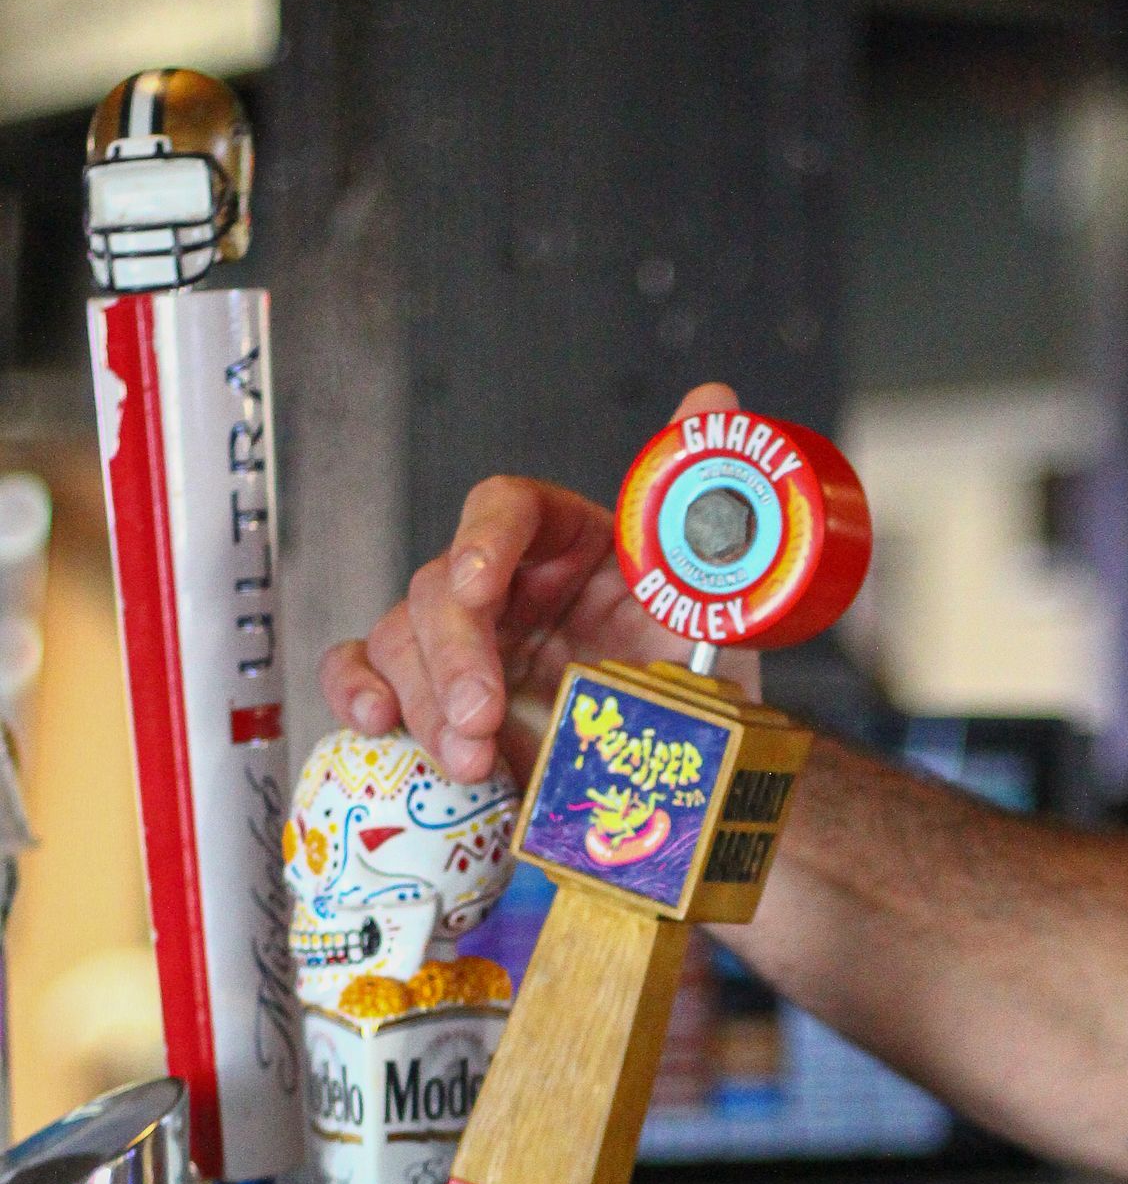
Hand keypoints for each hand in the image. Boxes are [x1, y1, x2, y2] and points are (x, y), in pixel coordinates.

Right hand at [317, 380, 760, 787]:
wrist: (683, 781)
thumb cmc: (691, 690)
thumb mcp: (710, 607)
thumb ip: (699, 509)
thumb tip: (713, 402)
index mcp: (568, 543)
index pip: (509, 507)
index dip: (484, 540)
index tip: (480, 587)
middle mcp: (509, 585)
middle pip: (441, 585)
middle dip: (454, 655)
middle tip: (481, 717)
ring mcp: (466, 641)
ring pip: (401, 638)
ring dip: (424, 701)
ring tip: (472, 763)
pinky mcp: (436, 695)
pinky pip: (368, 672)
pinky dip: (357, 690)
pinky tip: (374, 719)